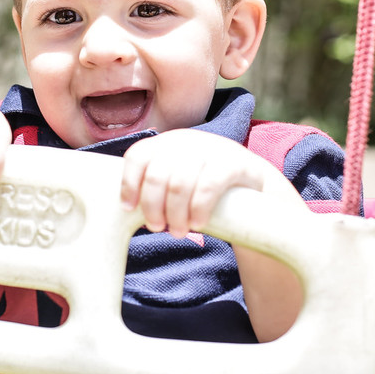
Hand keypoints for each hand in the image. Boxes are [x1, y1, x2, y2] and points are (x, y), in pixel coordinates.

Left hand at [119, 129, 272, 236]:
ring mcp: (210, 149)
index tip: (129, 208)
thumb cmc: (204, 187)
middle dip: (153, 207)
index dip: (128, 183)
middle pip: (157, 175)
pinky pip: (208, 187)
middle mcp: (186, 141)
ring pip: (179, 184)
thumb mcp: (178, 178)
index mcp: (167, 143)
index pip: (137, 156)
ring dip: (175, 214)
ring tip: (178, 232)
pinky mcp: (233, 163)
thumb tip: (121, 211)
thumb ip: (155, 186)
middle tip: (157, 228)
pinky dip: (198, 209)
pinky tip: (198, 224)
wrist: (253, 183)